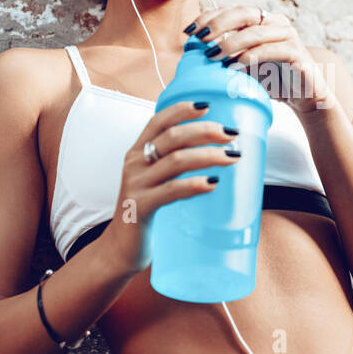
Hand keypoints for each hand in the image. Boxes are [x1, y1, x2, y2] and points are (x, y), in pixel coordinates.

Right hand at [102, 100, 240, 274]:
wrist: (120, 248)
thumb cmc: (145, 210)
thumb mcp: (154, 180)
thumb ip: (172, 163)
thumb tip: (214, 149)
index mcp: (137, 152)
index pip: (158, 121)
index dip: (181, 110)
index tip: (207, 105)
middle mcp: (134, 163)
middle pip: (172, 136)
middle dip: (204, 131)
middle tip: (231, 135)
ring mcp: (136, 185)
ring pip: (176, 161)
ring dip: (208, 156)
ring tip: (232, 157)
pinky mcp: (140, 207)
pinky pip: (171, 191)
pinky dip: (195, 184)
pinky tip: (213, 183)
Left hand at [183, 6, 332, 113]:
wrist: (305, 96)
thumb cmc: (273, 79)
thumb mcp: (244, 67)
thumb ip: (225, 57)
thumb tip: (192, 55)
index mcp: (261, 20)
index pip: (231, 11)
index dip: (209, 17)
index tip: (189, 31)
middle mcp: (275, 22)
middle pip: (243, 13)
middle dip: (218, 24)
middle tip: (199, 38)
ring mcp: (287, 35)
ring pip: (255, 31)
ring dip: (230, 43)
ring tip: (212, 56)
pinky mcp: (296, 52)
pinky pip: (270, 50)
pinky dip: (250, 57)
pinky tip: (234, 66)